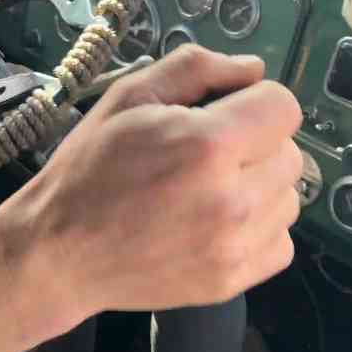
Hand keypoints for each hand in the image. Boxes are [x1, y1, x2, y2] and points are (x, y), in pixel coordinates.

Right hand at [0, 45, 302, 320]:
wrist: (60, 252)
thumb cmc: (89, 169)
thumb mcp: (128, 98)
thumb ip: (194, 68)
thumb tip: (253, 69)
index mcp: (207, 146)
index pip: (283, 107)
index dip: (252, 102)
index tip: (221, 115)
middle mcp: (232, 199)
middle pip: (291, 154)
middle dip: (256, 146)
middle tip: (206, 156)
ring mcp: (235, 247)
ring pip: (289, 200)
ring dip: (259, 189)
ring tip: (208, 192)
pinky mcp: (232, 282)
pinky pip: (281, 244)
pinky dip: (257, 232)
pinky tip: (215, 225)